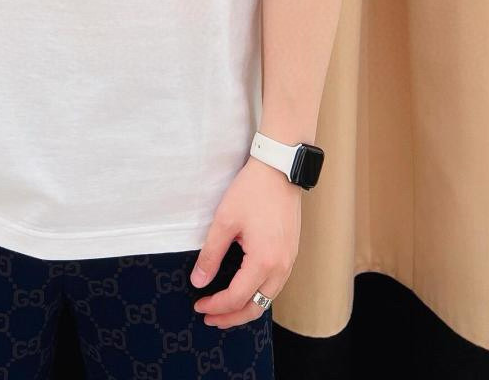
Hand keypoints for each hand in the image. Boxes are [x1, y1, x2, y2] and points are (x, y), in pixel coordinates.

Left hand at [190, 156, 301, 327]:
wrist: (279, 170)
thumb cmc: (251, 191)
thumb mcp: (224, 221)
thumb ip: (211, 254)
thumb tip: (199, 281)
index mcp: (264, 262)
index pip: (236, 298)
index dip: (215, 306)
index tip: (198, 305)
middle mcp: (281, 268)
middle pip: (255, 307)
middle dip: (231, 317)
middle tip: (210, 318)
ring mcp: (289, 261)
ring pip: (267, 299)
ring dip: (245, 307)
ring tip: (224, 309)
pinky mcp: (290, 253)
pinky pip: (274, 285)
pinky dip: (257, 294)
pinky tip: (243, 290)